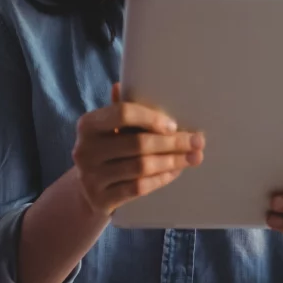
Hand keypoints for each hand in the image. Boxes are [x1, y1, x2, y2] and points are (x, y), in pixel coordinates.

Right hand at [72, 83, 203, 215]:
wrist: (86, 192)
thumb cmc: (107, 151)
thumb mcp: (109, 129)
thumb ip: (122, 110)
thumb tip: (125, 84)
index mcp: (88, 124)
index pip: (122, 113)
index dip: (151, 118)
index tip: (174, 125)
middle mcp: (84, 150)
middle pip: (137, 143)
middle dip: (173, 143)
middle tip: (197, 142)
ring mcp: (90, 177)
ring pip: (141, 167)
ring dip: (172, 161)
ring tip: (194, 157)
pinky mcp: (100, 199)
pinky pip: (138, 188)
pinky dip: (161, 179)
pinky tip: (175, 172)